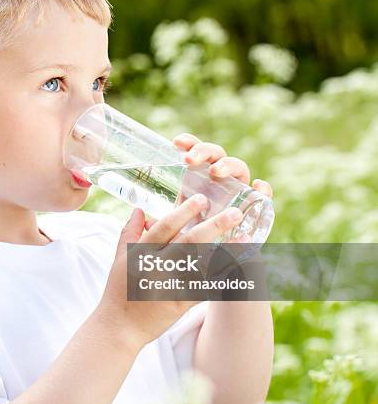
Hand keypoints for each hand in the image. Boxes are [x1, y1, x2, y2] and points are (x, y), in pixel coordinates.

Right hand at [97, 192, 246, 347]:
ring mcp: (170, 286)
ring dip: (226, 250)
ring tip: (246, 238)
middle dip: (213, 226)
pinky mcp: (181, 304)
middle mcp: (157, 267)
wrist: (120, 327)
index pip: (165, 227)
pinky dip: (222, 277)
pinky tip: (239, 266)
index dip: (183, 212)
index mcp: (141, 253)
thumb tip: (139, 210)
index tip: (202, 198)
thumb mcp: (119, 259)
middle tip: (235, 213)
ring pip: (203, 265)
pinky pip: (206, 288)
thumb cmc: (119, 291)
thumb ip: (129, 233)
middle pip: (188, 242)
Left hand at [142, 133, 273, 232]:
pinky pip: (263, 196)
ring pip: (239, 169)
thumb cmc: (188, 240)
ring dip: (228, 165)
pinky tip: (258, 186)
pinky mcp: (254, 208)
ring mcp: (238, 191)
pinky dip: (264, 190)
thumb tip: (138, 214)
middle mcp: (220, 180)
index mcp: (199, 178)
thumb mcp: (171, 229)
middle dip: (204, 152)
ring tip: (215, 171)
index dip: (189, 143)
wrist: (210, 260)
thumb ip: (158, 221)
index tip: (175, 142)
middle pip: (217, 156)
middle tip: (189, 160)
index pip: (196, 152)